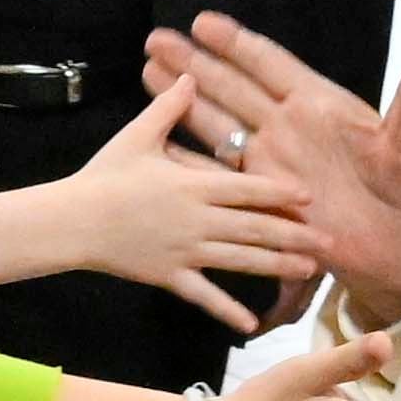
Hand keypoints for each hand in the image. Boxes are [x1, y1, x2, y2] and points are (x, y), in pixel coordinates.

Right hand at [42, 69, 329, 328]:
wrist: (71, 220)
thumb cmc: (104, 175)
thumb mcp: (137, 136)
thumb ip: (168, 108)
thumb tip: (189, 77)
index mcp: (193, 185)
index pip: (247, 188)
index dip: (280, 192)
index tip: (310, 196)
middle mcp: (197, 220)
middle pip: (254, 227)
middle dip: (294, 234)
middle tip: (329, 240)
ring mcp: (185, 251)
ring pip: (240, 260)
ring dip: (277, 266)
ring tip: (309, 270)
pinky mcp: (169, 277)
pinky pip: (204, 296)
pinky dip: (228, 311)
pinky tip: (252, 324)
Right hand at [144, 15, 400, 318]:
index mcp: (324, 107)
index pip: (273, 66)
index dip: (237, 44)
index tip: (203, 22)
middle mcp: (292, 130)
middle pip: (235, 89)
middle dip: (195, 64)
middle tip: (156, 40)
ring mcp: (276, 166)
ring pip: (220, 127)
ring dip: (184, 102)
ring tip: (150, 74)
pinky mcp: (268, 201)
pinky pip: (224, 179)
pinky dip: (193, 163)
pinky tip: (164, 148)